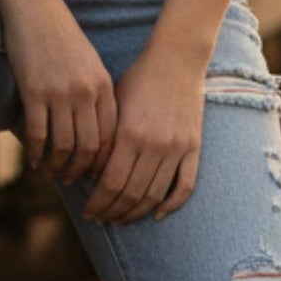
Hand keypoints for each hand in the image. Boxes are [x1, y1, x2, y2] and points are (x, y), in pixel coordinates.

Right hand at [0, 0, 114, 181]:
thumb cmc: (59, 34)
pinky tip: (34, 159)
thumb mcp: (87, 62)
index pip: (111, 137)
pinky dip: (36, 152)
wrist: (33, 6)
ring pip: (64, 146)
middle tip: (73, 181)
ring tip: (52, 173)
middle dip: (82, 170)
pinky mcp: (34, 91)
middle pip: (90, 147)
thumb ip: (95, 93)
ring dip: (58, 166)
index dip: (103, 162)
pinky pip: (38, 134)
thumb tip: (92, 129)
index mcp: (103, 85)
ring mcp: (60, 93)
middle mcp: (86, 92)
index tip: (95, 173)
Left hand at [85, 47, 204, 224]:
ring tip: (121, 219)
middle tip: (100, 220)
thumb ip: (105, 139)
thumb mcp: (114, 105)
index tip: (87, 212)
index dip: (98, 202)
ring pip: (155, 196)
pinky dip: (171, 205)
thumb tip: (92, 176)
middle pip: (131, 194)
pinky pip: (184, 186)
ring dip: (136, 213)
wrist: (176, 61)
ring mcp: (177, 149)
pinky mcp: (193, 148)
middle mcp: (154, 145)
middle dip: (112, 212)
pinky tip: (157, 214)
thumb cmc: (138, 79)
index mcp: (130, 134)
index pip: (111, 183)